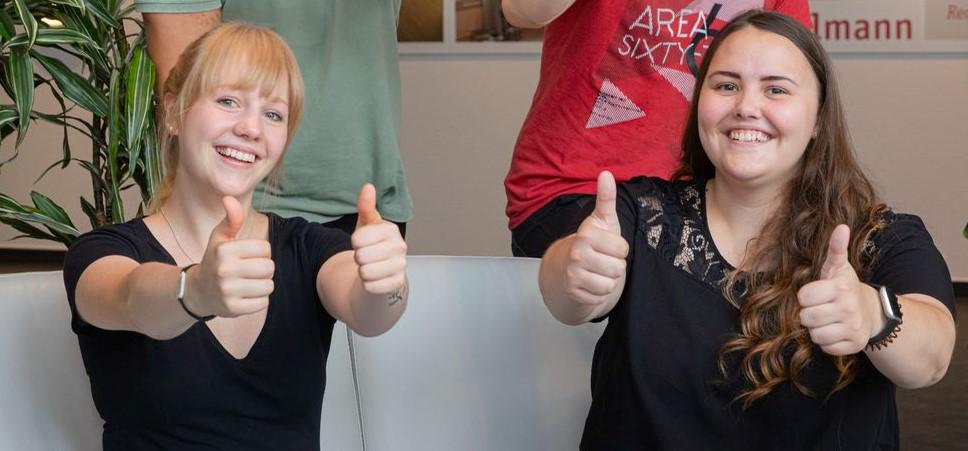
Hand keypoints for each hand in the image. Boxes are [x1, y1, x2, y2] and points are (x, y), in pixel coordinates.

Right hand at [187, 196, 273, 317]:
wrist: (197, 291)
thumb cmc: (215, 260)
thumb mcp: (220, 238)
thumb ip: (231, 219)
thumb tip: (230, 197)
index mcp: (224, 250)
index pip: (265, 249)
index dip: (261, 252)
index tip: (248, 256)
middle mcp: (224, 270)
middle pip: (269, 267)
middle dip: (264, 269)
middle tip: (250, 271)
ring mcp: (228, 291)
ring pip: (268, 286)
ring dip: (263, 285)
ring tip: (248, 283)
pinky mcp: (233, 309)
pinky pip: (263, 302)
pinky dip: (259, 300)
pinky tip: (245, 296)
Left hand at [352, 184, 406, 294]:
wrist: (383, 272)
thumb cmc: (373, 245)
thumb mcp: (367, 225)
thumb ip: (366, 207)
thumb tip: (368, 186)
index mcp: (391, 229)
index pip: (358, 238)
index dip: (354, 242)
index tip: (361, 243)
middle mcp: (400, 246)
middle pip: (361, 256)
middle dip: (358, 258)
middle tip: (366, 257)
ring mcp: (401, 266)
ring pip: (365, 272)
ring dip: (362, 272)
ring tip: (370, 267)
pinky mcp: (398, 283)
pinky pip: (371, 286)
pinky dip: (368, 285)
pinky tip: (375, 279)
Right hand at [563, 171, 628, 305]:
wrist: (567, 271)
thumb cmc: (592, 244)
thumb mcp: (602, 221)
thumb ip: (606, 198)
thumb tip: (606, 173)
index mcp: (585, 235)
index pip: (622, 249)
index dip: (619, 249)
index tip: (607, 246)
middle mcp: (576, 254)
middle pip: (618, 268)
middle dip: (614, 266)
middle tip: (602, 261)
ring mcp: (573, 275)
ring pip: (611, 284)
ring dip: (608, 281)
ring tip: (597, 272)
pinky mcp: (574, 293)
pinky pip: (601, 297)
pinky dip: (599, 293)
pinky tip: (591, 284)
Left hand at [797, 224, 881, 354]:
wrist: (871, 311)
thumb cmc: (845, 287)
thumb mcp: (838, 267)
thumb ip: (835, 248)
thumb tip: (841, 227)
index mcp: (840, 288)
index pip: (803, 297)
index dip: (806, 296)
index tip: (817, 294)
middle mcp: (848, 308)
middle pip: (806, 318)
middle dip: (810, 314)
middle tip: (821, 308)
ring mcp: (853, 328)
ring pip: (815, 335)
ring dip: (817, 329)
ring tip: (828, 320)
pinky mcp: (855, 345)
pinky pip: (827, 348)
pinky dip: (828, 343)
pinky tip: (835, 331)